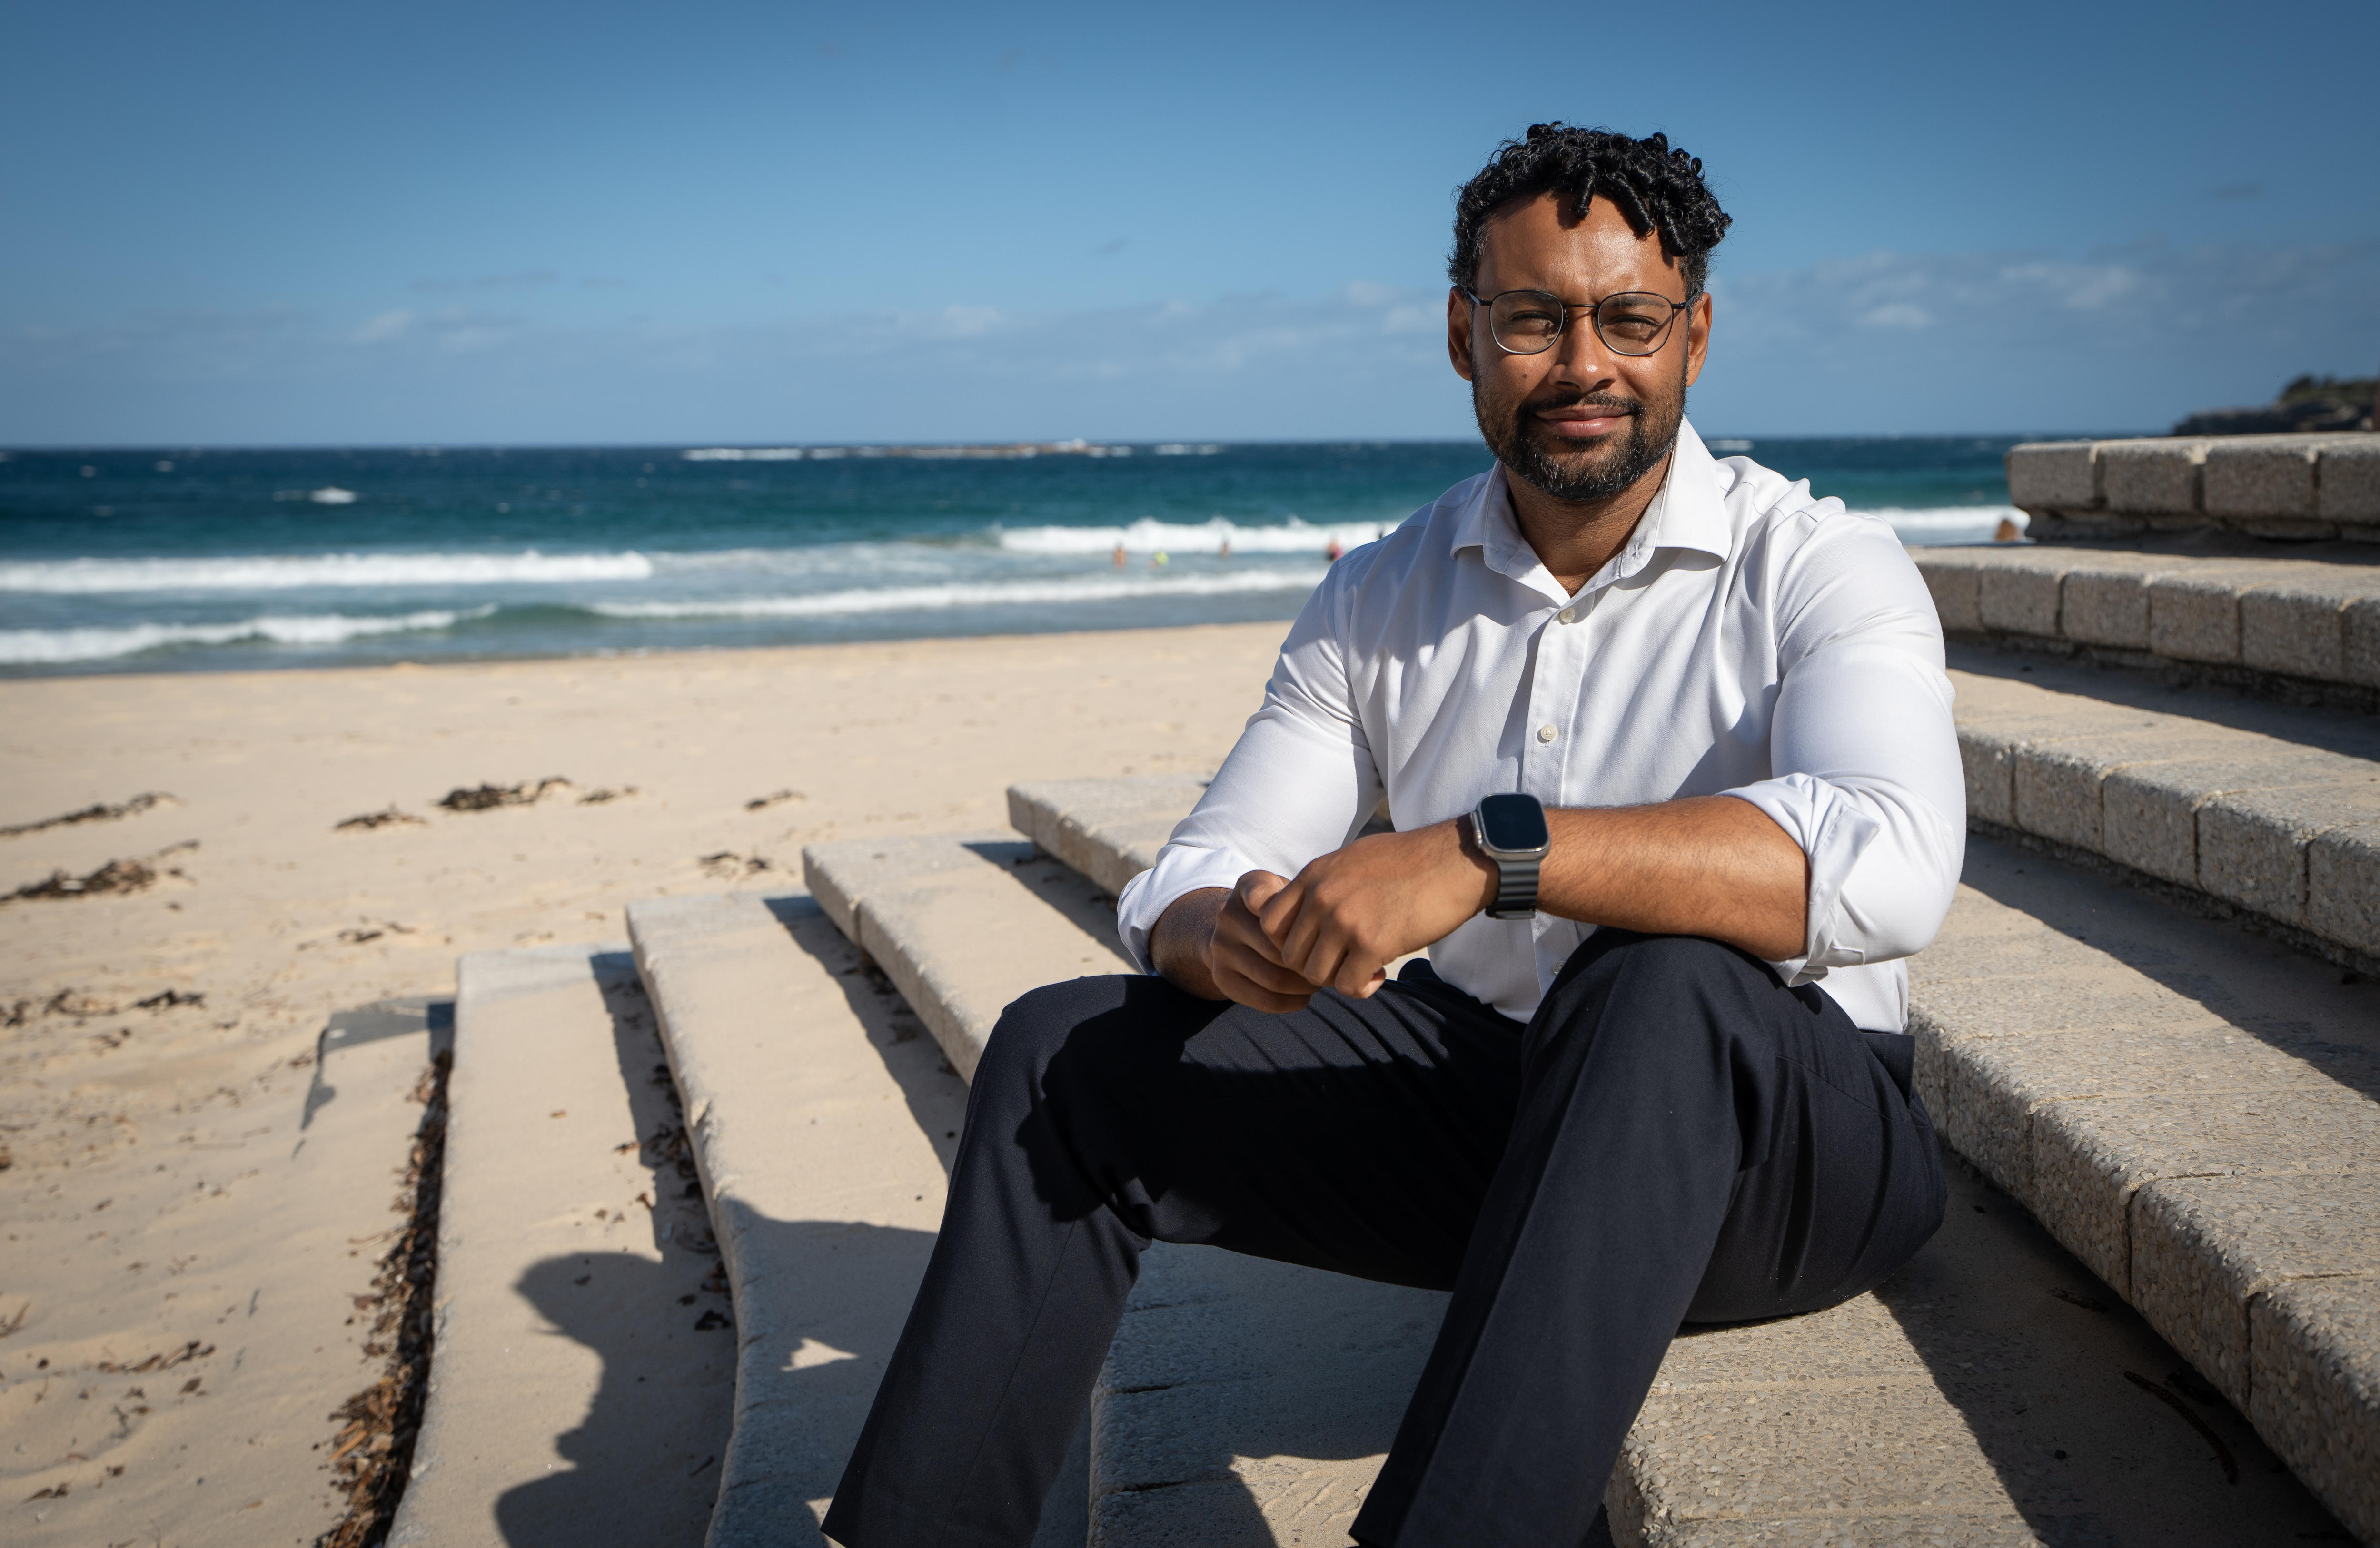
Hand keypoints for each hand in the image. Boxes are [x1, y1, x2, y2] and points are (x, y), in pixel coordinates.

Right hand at [1149, 874, 1331, 1011]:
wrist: (1236, 929)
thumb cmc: (1281, 910)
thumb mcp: (1291, 892)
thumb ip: (1308, 900)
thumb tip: (1336, 932)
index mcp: (1248, 887)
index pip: (1268, 899)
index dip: (1297, 920)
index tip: (1321, 930)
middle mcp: (1228, 914)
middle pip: (1280, 949)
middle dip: (1311, 962)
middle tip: (1334, 968)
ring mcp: (1220, 947)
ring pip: (1274, 978)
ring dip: (1304, 986)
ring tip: (1320, 982)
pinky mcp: (1221, 977)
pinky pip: (1263, 999)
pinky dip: (1291, 1003)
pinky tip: (1304, 997)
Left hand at [1259, 821, 1495, 998]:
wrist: (1455, 860)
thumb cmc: (1410, 861)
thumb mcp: (1352, 859)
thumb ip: (1324, 883)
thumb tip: (1307, 910)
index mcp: (1314, 875)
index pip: (1269, 922)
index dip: (1290, 942)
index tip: (1317, 944)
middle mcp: (1322, 897)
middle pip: (1290, 956)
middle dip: (1315, 965)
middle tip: (1344, 961)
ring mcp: (1345, 920)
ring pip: (1315, 976)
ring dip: (1338, 978)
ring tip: (1363, 966)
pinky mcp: (1372, 943)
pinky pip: (1347, 986)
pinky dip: (1362, 988)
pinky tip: (1380, 973)